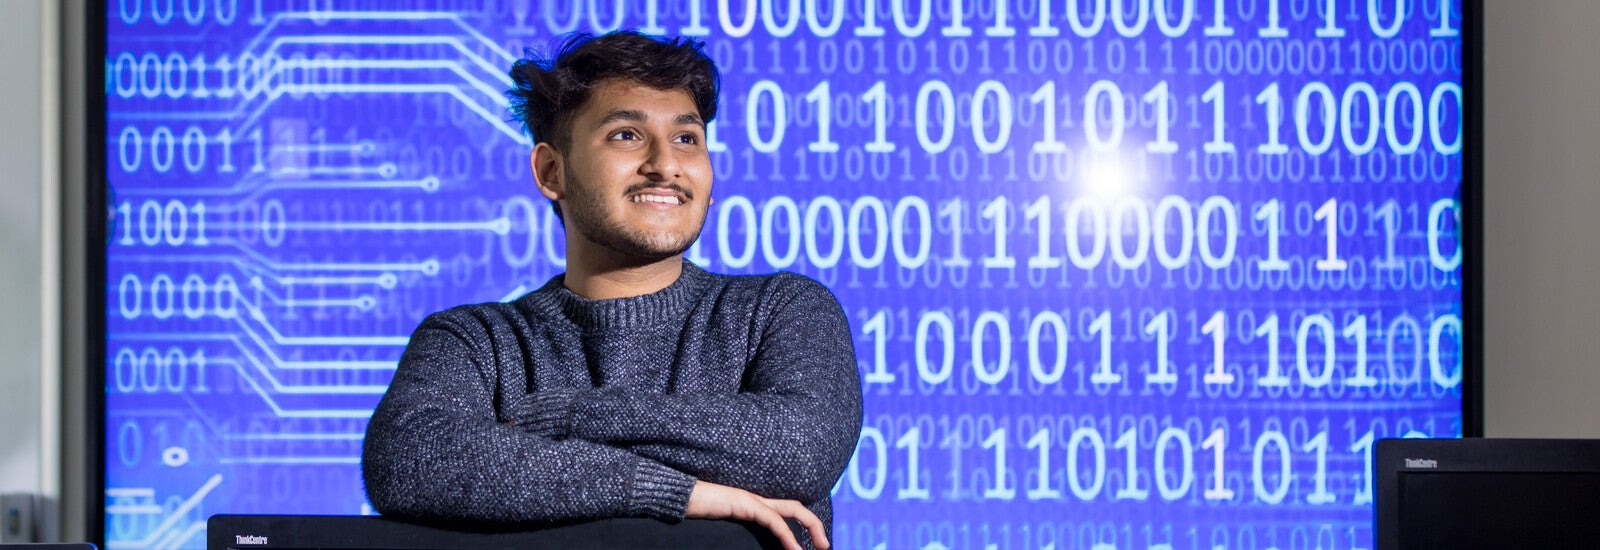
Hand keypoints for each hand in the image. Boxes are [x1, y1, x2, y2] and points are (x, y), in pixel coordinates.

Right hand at [684, 480, 829, 549]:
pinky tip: (795, 548)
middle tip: (825, 545)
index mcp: (755, 505)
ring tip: (820, 546)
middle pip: (796, 506)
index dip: (804, 524)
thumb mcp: (727, 528)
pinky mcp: (746, 503)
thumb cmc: (698, 513)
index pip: (787, 510)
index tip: (813, 544)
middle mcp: (758, 499)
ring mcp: (753, 499)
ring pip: (792, 510)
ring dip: (810, 528)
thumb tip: (755, 547)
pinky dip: (788, 534)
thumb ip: (744, 533)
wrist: (681, 499)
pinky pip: (773, 520)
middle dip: (815, 525)